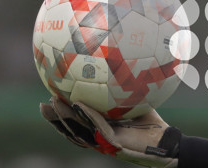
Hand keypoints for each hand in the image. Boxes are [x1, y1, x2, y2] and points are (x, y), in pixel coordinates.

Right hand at [40, 97, 179, 166]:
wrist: (165, 141)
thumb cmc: (151, 122)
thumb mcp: (135, 102)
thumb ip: (125, 88)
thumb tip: (123, 63)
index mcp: (101, 129)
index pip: (76, 123)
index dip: (62, 114)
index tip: (50, 98)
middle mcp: (99, 137)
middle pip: (72, 128)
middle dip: (56, 118)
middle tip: (43, 104)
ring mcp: (105, 142)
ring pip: (80, 130)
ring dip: (65, 117)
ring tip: (53, 103)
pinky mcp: (114, 144)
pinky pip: (99, 127)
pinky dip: (88, 116)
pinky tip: (79, 105)